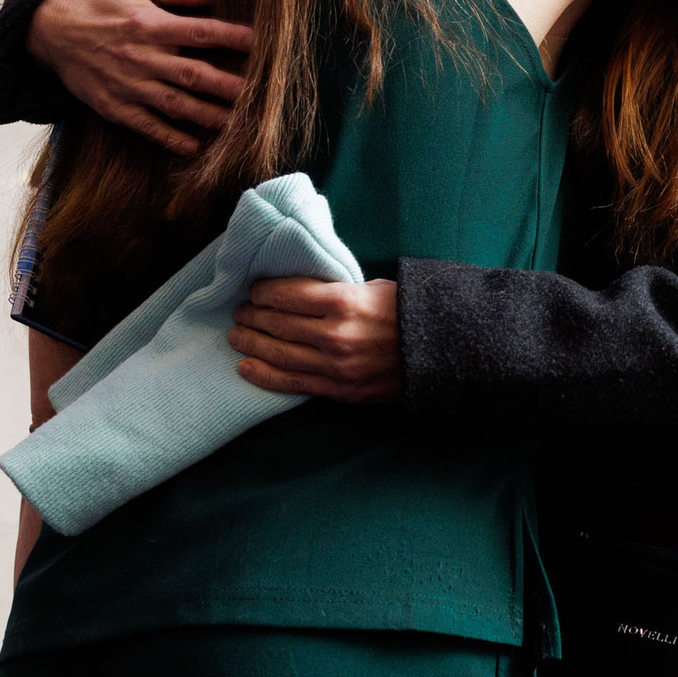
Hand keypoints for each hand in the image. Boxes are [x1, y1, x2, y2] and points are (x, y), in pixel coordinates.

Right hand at [27, 0, 252, 154]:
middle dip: (227, 86)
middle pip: (193, 74)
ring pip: (176, 104)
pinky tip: (194, 147)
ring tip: (238, 124)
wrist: (49, 30)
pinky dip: (171, 138)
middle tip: (258, 95)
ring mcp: (129, 85)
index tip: (260, 42)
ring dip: (208, 115)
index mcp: (150, 25)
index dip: (231, 37)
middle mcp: (143, 58)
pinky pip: (148, 126)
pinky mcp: (116, 107)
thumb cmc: (98, 2)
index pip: (200, 32)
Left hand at [229, 278, 400, 403]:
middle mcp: (335, 334)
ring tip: (236, 336)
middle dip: (252, 316)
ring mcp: (336, 365)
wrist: (441, 353)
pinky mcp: (339, 389)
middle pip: (278, 323)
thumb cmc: (407, 312)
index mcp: (344, 301)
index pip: (287, 294)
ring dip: (251, 343)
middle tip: (239, 312)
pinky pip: (293, 383)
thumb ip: (336, 289)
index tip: (254, 291)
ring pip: (279, 354)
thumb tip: (300, 289)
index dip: (264, 292)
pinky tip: (246, 367)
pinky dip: (265, 375)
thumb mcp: (374, 287)